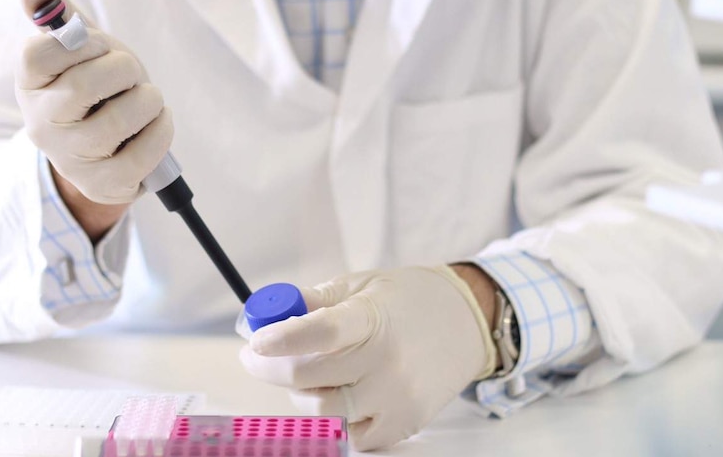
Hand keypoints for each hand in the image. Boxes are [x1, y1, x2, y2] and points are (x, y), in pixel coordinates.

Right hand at [18, 0, 173, 207]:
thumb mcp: (80, 50)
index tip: (99, 47)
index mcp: (30, 85)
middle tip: (130, 73)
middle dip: (124, 69)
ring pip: (119, 120)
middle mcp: (41, 125)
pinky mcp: (104, 184)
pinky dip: (162, 130)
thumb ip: (61, 17)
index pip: (40, 52)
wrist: (107, 149)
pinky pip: (144, 154)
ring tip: (147, 99)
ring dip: (148, 99)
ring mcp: (71, 159)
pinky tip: (158, 122)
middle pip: (85, 85)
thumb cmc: (95, 90)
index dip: (84, 41)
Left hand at [239, 266, 496, 450]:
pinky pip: (351, 436)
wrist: (468, 322)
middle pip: (309, 378)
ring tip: (308, 373)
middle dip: (270, 367)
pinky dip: (334, 419)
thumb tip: (265, 315)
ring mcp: (396, 399)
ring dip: (302, 394)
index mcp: (374, 319)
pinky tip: (339, 393)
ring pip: (323, 412)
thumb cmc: (409, 299)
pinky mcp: (404, 424)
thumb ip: (314, 301)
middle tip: (258, 356)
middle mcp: (386, 363)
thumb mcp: (362, 285)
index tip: (254, 341)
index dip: (282, 339)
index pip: (322, 332)